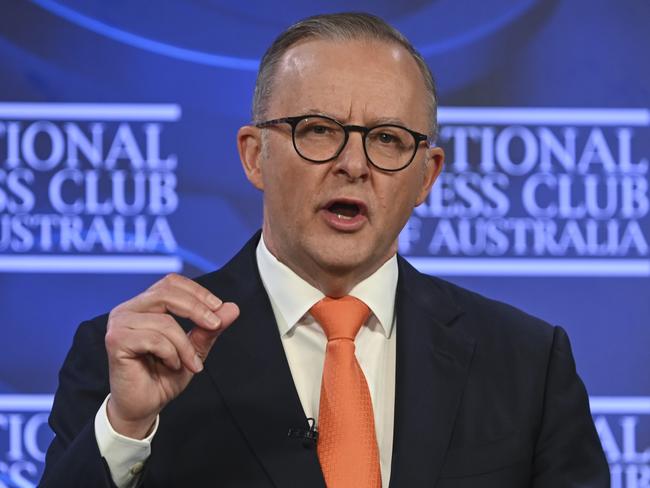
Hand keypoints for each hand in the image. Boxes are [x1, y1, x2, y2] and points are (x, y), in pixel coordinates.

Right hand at [104, 273, 238, 438]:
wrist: (144, 407)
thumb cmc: (164, 377)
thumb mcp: (194, 350)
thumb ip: (210, 328)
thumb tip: (232, 308)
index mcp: (144, 305)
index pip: (172, 283)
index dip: (197, 292)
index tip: (218, 308)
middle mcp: (128, 309)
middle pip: (167, 293)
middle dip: (197, 309)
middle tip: (215, 326)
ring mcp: (119, 323)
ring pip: (165, 321)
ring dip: (185, 346)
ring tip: (191, 364)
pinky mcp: (116, 340)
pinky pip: (154, 339)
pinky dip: (172, 354)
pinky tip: (172, 366)